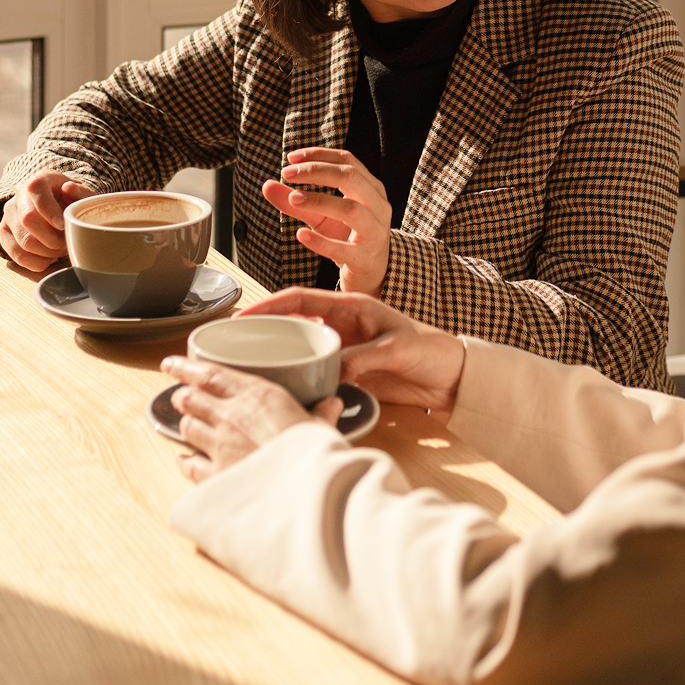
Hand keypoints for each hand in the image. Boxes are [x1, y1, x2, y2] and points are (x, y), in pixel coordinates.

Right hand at [0, 171, 95, 271]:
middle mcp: (19, 195)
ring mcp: (9, 214)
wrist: (60, 205)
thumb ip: (79, 193)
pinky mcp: (4, 232)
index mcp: (39, 180)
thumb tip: (68, 188)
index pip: (38, 194)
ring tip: (61, 251)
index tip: (64, 227)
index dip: (51, 213)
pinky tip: (49, 258)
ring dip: (46, 252)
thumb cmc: (73, 200)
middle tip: (67, 244)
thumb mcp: (82, 194)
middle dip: (52, 238)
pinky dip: (35, 262)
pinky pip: (15, 254)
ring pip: (23, 241)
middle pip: (28, 220)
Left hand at [161, 355, 343, 483]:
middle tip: (180, 393)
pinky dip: (184, 461)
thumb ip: (322, 414)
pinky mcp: (215, 477)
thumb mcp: (321, 428)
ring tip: (186, 420)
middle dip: (182, 394)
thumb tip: (332, 404)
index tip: (172, 364)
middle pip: (191, 398)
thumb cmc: (314, 454)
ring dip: (185, 422)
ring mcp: (219, 447)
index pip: (210, 374)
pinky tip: (183, 460)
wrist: (303, 491)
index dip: (186, 368)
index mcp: (257, 395)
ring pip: (187, 427)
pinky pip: (189, 465)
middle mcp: (231, 417)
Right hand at [239, 288, 465, 416]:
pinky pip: (314, 371)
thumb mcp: (396, 349)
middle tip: (233, 344)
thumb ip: (363, 357)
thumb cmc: (431, 350)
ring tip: (247, 366)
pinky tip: (280, 387)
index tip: (243, 315)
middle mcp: (342, 325)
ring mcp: (343, 349)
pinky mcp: (348, 373)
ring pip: (299, 347)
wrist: (452, 377)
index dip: (269, 304)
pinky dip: (295, 376)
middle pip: (292, 321)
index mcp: (352, 306)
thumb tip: (330, 372)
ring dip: (276, 353)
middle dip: (262, 328)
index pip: (301, 298)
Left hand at [262, 148, 391, 297]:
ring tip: (293, 198)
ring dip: (319, 201)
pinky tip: (300, 234)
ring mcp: (374, 232)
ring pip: (350, 209)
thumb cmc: (347, 236)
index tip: (291, 158)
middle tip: (287, 173)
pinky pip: (342, 249)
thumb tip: (266, 185)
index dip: (318, 155)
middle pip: (350, 177)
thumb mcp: (321, 216)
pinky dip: (320, 241)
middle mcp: (378, 206)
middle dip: (316, 171)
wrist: (372, 272)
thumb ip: (296, 200)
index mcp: (371, 188)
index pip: (347, 160)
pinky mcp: (364, 258)